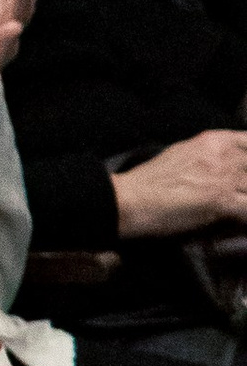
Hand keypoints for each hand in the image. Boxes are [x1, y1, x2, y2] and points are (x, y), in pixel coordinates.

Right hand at [112, 129, 246, 238]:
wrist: (131, 201)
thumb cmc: (148, 182)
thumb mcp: (182, 154)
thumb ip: (209, 156)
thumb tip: (224, 168)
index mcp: (214, 140)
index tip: (244, 172)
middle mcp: (224, 155)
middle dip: (246, 184)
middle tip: (237, 194)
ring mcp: (225, 178)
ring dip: (245, 201)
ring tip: (235, 210)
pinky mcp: (223, 202)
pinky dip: (244, 221)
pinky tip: (236, 225)